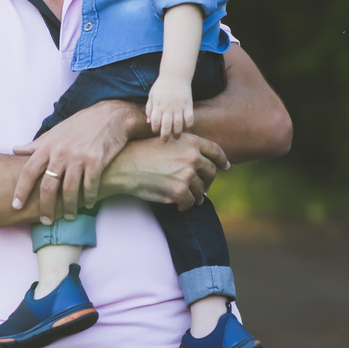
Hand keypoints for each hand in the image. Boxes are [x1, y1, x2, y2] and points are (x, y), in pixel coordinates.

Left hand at [11, 101, 143, 222]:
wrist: (109, 116)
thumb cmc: (79, 125)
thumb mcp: (54, 132)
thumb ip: (35, 144)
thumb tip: (15, 149)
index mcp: (47, 146)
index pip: (28, 171)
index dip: (21, 190)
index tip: (15, 205)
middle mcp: (61, 153)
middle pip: (48, 186)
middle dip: (45, 207)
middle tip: (45, 220)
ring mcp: (79, 157)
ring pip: (69, 190)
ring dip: (68, 207)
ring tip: (68, 216)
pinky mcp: (97, 161)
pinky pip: (90, 186)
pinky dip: (88, 198)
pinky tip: (87, 204)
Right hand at [101, 133, 228, 210]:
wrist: (123, 166)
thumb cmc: (140, 154)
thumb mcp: (165, 142)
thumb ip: (185, 149)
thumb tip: (201, 162)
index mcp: (189, 141)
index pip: (215, 151)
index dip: (222, 160)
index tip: (225, 167)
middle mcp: (192, 156)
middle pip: (211, 172)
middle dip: (207, 181)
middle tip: (200, 187)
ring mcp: (187, 174)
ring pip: (200, 190)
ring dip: (195, 196)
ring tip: (185, 197)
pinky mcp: (180, 191)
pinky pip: (190, 202)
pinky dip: (185, 205)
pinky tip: (177, 204)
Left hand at [146, 75, 193, 140]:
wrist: (175, 75)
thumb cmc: (161, 85)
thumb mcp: (151, 95)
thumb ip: (149, 108)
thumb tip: (148, 122)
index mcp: (158, 105)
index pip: (155, 122)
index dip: (155, 129)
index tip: (156, 132)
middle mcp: (168, 108)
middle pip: (166, 126)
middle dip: (165, 136)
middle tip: (164, 141)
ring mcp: (179, 107)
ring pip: (178, 125)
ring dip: (177, 133)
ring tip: (176, 138)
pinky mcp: (188, 105)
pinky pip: (189, 119)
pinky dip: (189, 126)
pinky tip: (187, 129)